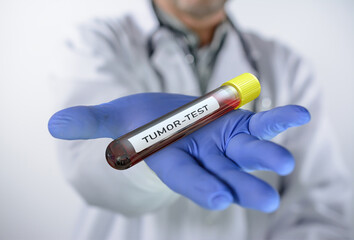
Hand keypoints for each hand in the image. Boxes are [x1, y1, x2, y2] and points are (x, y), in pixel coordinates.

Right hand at [48, 93, 309, 211]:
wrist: (169, 120)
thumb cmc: (142, 123)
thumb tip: (54, 124)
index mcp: (173, 158)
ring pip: (247, 152)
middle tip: (265, 200)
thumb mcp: (117, 119)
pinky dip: (279, 119)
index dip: (199, 186)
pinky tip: (298, 116)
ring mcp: (223, 142)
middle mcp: (202, 156)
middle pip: (223, 173)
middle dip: (242, 185)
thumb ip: (92, 123)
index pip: (185, 176)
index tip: (218, 200)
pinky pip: (261, 121)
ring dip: (266, 156)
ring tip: (284, 163)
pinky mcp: (238, 124)